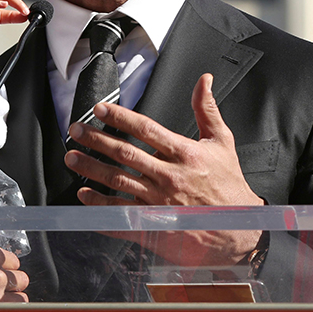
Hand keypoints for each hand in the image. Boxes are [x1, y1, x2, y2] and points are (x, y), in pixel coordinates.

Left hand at [64, 73, 262, 265]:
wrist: (239, 231)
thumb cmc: (230, 187)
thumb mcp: (222, 142)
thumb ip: (207, 110)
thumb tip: (204, 80)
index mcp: (185, 153)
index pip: (146, 129)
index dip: (120, 116)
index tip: (100, 109)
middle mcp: (169, 176)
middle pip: (125, 153)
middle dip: (96, 140)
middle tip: (76, 130)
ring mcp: (159, 202)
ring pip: (117, 182)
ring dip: (92, 169)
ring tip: (72, 158)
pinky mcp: (154, 225)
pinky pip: (120, 214)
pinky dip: (100, 206)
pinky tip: (84, 196)